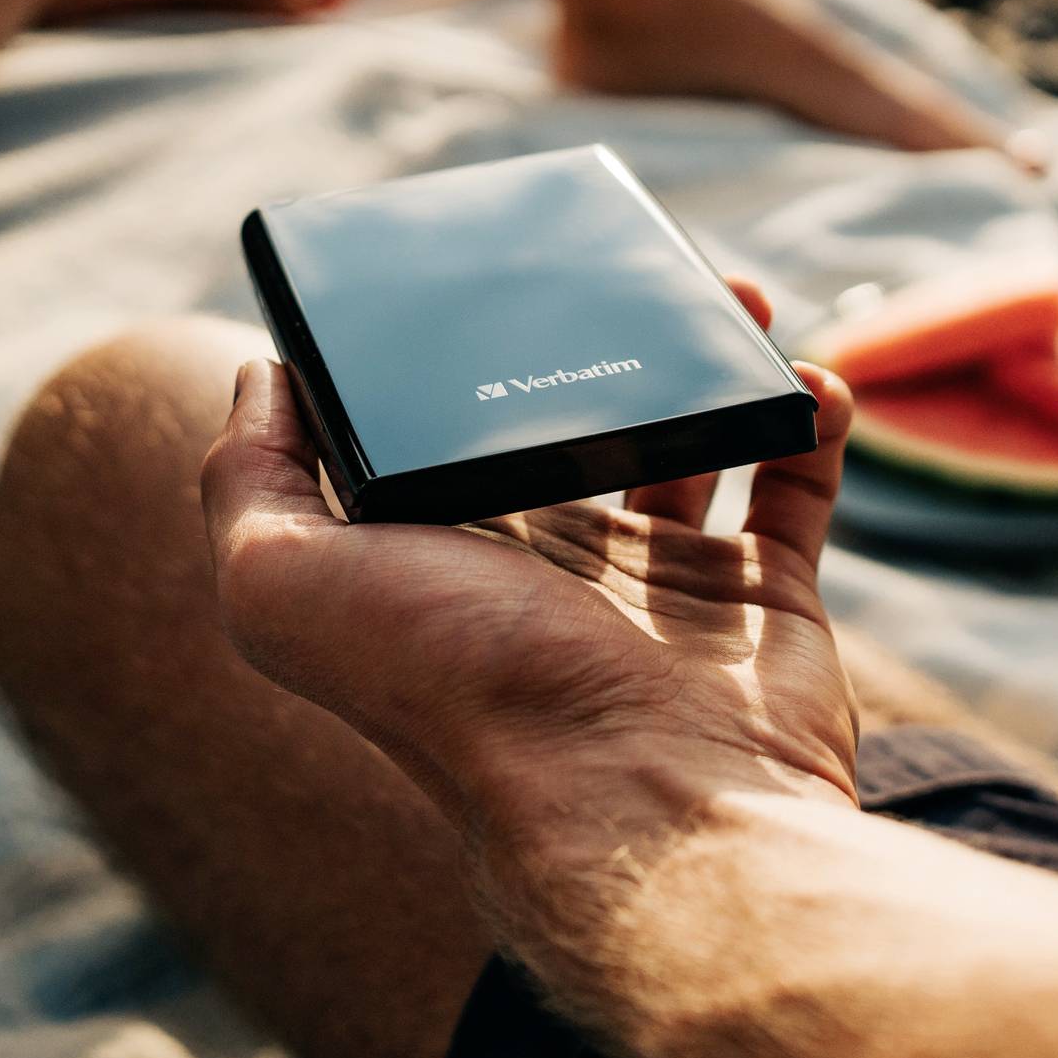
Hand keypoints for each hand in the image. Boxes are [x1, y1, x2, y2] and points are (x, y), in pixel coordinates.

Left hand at [198, 280, 862, 868]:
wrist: (640, 797)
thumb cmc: (456, 688)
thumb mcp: (285, 581)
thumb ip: (251, 478)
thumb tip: (266, 372)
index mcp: (444, 555)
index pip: (448, 422)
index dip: (471, 343)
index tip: (504, 259)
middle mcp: (551, 569)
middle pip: (577, 415)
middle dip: (607, 336)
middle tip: (643, 262)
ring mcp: (665, 586)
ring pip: (692, 434)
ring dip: (716, 355)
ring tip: (741, 299)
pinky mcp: (765, 600)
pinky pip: (793, 482)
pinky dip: (807, 417)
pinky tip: (805, 377)